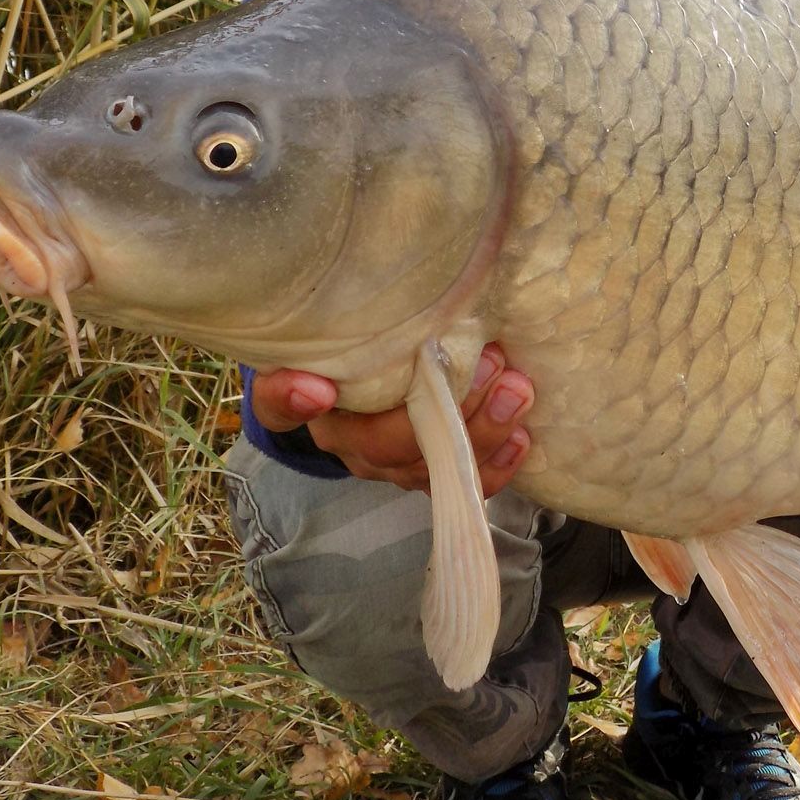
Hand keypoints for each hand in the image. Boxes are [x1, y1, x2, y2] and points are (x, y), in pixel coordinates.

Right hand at [251, 342, 534, 495]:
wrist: (392, 363)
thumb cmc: (372, 337)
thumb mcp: (355, 321)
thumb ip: (349, 317)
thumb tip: (334, 351)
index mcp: (308, 394)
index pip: (278, 404)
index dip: (291, 399)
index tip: (318, 389)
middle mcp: (345, 437)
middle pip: (381, 442)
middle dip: (440, 410)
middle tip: (490, 367)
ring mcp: (386, 462)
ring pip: (427, 466)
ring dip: (480, 432)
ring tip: (517, 392)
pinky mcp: (426, 473)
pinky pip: (458, 482)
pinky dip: (494, 464)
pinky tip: (521, 437)